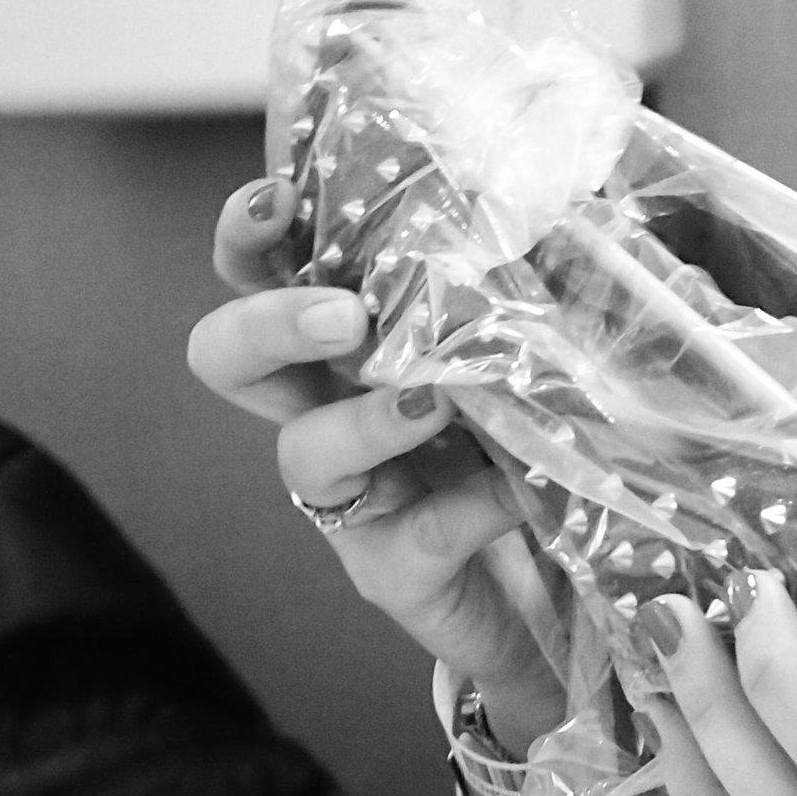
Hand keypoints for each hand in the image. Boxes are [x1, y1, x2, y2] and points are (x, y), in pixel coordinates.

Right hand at [187, 176, 567, 743]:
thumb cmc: (535, 456)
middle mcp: (327, 415)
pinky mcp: (394, 574)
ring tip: (431, 401)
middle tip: (344, 316)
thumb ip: (527, 289)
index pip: (264, 277)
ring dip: (364, 418)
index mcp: (349, 348)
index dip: (250, 238)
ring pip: (304, 453)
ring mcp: (352, 501)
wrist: (567, 598)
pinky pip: (417, 533)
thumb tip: (566, 199)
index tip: (276, 197)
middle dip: (270, 323)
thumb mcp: (531, 357)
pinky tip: (522, 488)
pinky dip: (474, 503)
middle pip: (229, 358)